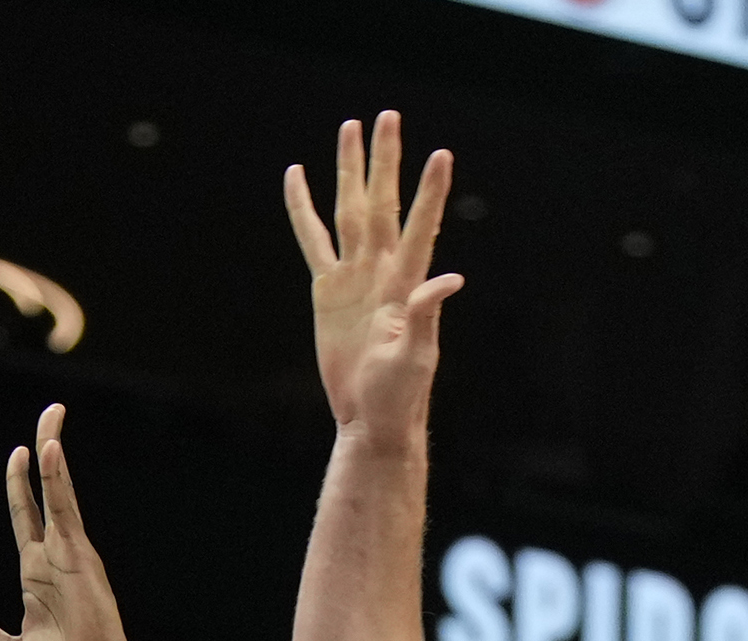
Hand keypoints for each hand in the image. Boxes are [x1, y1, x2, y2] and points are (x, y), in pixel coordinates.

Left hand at [0, 410, 135, 640]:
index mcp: (38, 575)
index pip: (27, 519)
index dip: (20, 487)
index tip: (19, 454)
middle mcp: (55, 556)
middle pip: (47, 493)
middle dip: (46, 452)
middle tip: (52, 414)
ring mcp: (69, 553)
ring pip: (58, 491)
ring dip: (53, 451)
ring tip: (53, 414)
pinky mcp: (79, 556)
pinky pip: (65, 509)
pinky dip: (57, 479)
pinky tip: (50, 449)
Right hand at [286, 113, 461, 436]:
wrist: (371, 416)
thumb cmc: (400, 394)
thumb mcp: (416, 358)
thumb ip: (426, 317)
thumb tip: (450, 279)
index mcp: (407, 284)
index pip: (421, 227)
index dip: (430, 193)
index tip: (440, 156)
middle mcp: (382, 270)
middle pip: (382, 204)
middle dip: (385, 161)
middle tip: (387, 117)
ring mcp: (354, 276)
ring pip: (349, 211)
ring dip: (350, 171)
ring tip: (350, 127)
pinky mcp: (328, 290)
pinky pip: (312, 241)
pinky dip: (303, 209)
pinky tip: (297, 178)